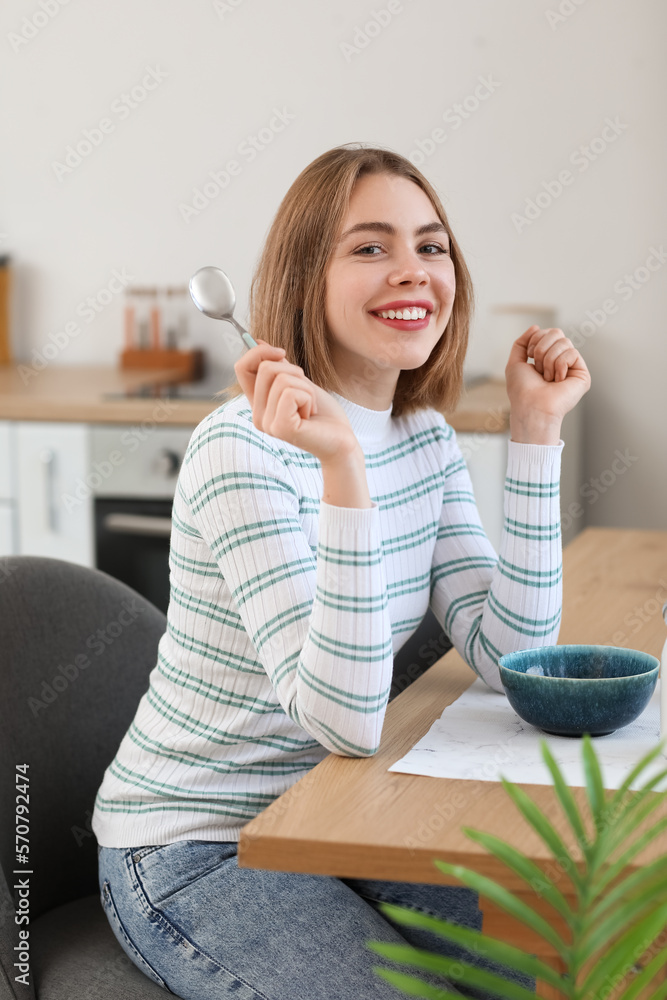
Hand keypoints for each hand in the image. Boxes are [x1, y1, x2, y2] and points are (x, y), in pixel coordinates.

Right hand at [233, 339, 359, 462]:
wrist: (341, 441)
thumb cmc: (323, 415)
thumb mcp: (300, 383)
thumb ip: (279, 367)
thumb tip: (258, 341)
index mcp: (259, 404)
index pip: (242, 368)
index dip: (259, 352)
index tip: (281, 353)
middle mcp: (258, 415)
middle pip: (265, 368)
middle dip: (294, 372)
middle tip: (307, 394)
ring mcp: (268, 423)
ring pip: (281, 379)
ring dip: (305, 388)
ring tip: (310, 407)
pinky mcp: (281, 428)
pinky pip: (291, 393)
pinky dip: (308, 398)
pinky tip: (310, 415)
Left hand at [505, 326, 590, 443]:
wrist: (531, 406)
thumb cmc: (521, 390)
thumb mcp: (515, 362)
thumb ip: (522, 342)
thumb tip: (536, 326)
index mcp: (546, 357)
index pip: (547, 332)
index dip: (535, 340)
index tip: (529, 358)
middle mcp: (560, 360)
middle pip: (557, 332)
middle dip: (542, 349)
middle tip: (538, 369)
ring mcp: (572, 367)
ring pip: (564, 342)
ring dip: (548, 360)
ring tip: (547, 378)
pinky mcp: (582, 374)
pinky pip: (572, 353)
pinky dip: (559, 365)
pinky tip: (558, 380)